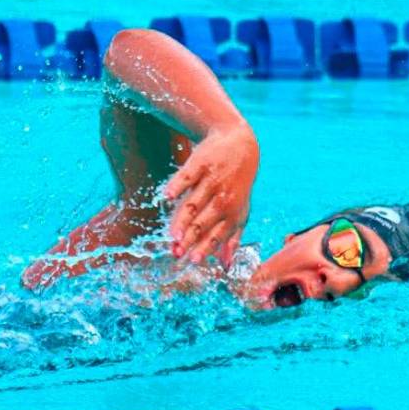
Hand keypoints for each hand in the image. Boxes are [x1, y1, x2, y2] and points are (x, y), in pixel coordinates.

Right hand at [165, 124, 257, 266]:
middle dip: (190, 238)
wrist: (240, 144)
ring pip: (194, 203)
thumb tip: (227, 265)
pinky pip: (187, 176)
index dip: (205, 247)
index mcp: (233, 212)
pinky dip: (177, 186)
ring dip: (182, 220)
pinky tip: (167, 196)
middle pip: (204, 222)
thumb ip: (233, 236)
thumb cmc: (238, 184)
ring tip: (172, 235)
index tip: (193, 260)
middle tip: (177, 252)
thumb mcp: (241, 209)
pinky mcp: (201, 163)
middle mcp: (224, 198)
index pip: (218, 233)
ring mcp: (212, 180)